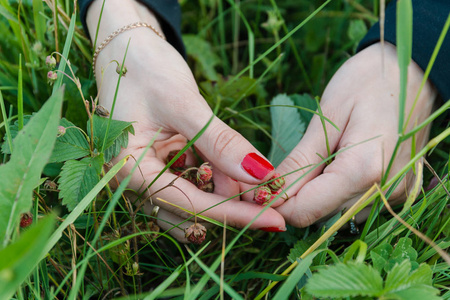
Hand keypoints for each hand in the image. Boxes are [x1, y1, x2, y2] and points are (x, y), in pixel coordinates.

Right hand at [86, 0, 284, 241]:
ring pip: (192, 203)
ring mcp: (147, 176)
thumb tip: (261, 174)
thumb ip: (219, 142)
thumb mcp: (183, 103)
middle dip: (231, 207)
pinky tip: (233, 167)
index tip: (275, 221)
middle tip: (269, 194)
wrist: (127, 51)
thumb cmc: (145, 70)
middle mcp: (134, 182)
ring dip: (225, 194)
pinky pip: (191, 184)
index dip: (234, 215)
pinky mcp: (160, 167)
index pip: (188, 205)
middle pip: (189, 214)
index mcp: (129, 170)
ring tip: (253, 176)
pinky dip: (216, 180)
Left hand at [273, 42, 435, 226]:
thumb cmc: (368, 81)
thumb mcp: (327, 116)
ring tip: (317, 161)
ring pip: (338, 214)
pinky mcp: (400, 189)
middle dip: (295, 199)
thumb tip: (270, 193)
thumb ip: (300, 161)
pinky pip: (357, 204)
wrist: (415, 69)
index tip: (262, 187)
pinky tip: (336, 166)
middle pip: (321, 216)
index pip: (305, 211)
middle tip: (286, 169)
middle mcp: (383, 190)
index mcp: (363, 170)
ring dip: (318, 196)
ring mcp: (396, 193)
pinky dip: (338, 192)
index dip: (277, 204)